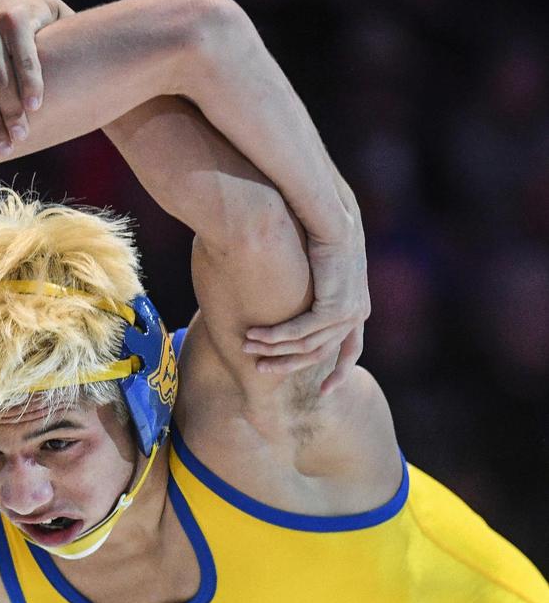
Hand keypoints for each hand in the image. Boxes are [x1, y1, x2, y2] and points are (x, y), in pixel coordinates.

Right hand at [244, 179, 368, 393]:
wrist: (325, 211)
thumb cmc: (313, 228)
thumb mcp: (312, 260)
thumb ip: (304, 282)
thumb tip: (279, 286)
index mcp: (357, 302)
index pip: (352, 347)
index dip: (339, 371)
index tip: (325, 391)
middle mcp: (357, 311)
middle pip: (324, 353)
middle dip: (290, 365)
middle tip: (261, 369)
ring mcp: (348, 311)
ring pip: (307, 346)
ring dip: (274, 349)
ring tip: (246, 347)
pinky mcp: (334, 307)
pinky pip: (300, 332)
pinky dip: (275, 337)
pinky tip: (253, 335)